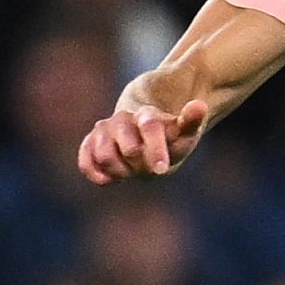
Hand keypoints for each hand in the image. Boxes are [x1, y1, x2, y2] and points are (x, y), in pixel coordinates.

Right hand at [78, 98, 210, 183]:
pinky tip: (109, 179)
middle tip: (149, 168)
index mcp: (147, 116)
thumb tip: (200, 105)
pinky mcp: (89, 143)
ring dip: (121, 171)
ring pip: (105, 156)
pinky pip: (85, 161)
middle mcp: (121, 120)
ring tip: (132, 170)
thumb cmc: (169, 139)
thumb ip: (191, 121)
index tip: (162, 170)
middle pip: (127, 149)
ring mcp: (103, 130)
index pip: (150, 128)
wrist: (144, 138)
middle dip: (140, 165)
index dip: (155, 149)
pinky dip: (96, 174)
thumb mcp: (185, 133)